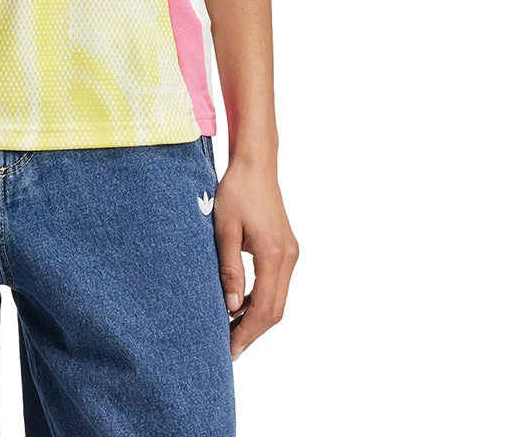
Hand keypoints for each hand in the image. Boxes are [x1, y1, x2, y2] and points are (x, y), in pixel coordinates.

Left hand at [210, 155, 298, 361]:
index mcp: (274, 254)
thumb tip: (232, 307)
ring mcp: (291, 253)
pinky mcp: (287, 249)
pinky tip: (241, 305)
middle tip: (229, 348)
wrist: (255, 165)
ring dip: (257, 317)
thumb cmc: (236, 191)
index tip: (231, 349)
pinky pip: (276, 284)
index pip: (265, 307)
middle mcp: (289, 257)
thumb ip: (229, 269)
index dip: (248, 332)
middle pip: (276, 309)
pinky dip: (261, 299)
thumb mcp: (224, 230)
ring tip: (231, 331)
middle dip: (253, 331)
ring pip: (278, 299)